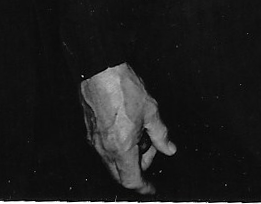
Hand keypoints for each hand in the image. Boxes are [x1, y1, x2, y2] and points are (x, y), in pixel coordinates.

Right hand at [80, 62, 175, 193]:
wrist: (100, 71)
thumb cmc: (123, 88)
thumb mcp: (151, 111)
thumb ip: (161, 134)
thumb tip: (169, 148)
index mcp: (121, 148)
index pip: (132, 180)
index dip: (144, 187)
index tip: (152, 188)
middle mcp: (105, 149)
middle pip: (121, 175)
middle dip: (139, 169)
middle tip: (152, 150)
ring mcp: (95, 142)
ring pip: (113, 163)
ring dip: (129, 157)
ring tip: (142, 133)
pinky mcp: (90, 132)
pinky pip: (105, 150)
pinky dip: (119, 148)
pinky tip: (129, 129)